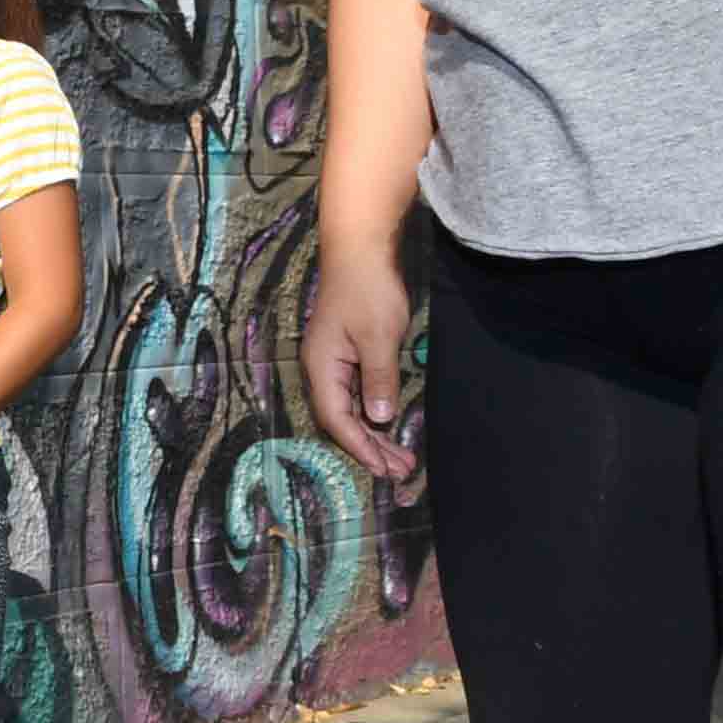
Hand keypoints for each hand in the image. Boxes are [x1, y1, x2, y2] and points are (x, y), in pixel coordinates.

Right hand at [306, 244, 419, 487]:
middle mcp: (322, 369)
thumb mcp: (378, 337)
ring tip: (400, 458)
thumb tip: (380, 419)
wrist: (361, 250)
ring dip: (374, 435)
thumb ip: (379, 380)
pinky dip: (374, 413)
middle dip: (370, 447)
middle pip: (342, 420)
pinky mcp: (347, 354)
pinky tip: (390, 425)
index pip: (336, 419)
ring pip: (351, 409)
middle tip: (399, 472)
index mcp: (321, 367)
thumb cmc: (368, 290)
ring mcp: (333, 362)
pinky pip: (357, 394)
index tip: (383, 469)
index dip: (359, 447)